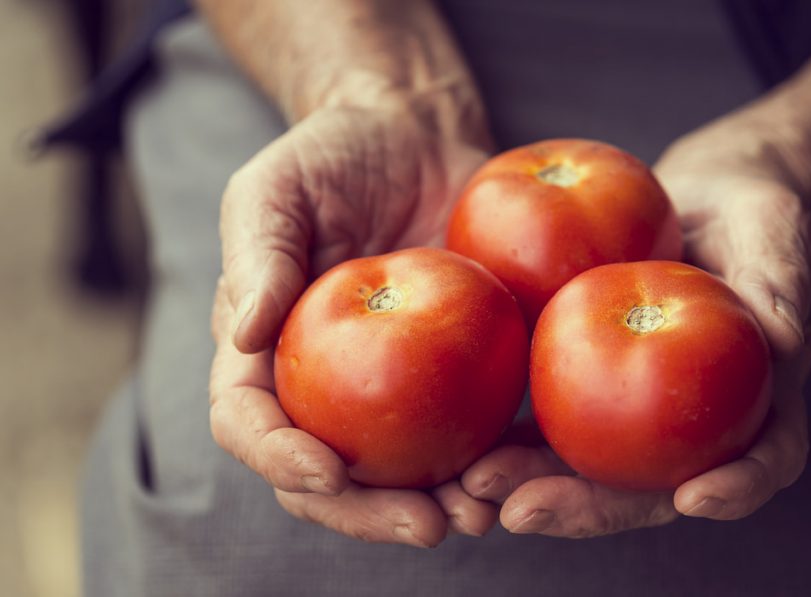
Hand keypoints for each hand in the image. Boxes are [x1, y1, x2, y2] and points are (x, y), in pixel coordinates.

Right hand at [208, 104, 496, 546]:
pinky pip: (471, 425)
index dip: (278, 458)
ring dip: (438, 504)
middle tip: (425, 525)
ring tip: (481, 515)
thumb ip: (257, 255)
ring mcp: (391, 385)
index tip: (325, 471)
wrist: (414, 133)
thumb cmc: (331, 155)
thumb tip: (246, 332)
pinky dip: (493, 458)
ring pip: (403, 470)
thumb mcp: (275, 188)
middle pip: (329, 475)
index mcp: (265, 350)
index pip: (250, 421)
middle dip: (370, 513)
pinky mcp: (455, 370)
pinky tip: (524, 471)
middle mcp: (324, 384)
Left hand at [460, 124, 810, 536]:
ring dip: (532, 484)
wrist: (696, 196)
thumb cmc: (751, 210)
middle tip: (524, 510)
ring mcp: (640, 412)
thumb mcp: (773, 227)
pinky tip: (464, 438)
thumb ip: (780, 276)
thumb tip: (786, 336)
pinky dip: (509, 436)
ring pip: (591, 468)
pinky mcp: (590, 384)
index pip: (766, 456)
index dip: (739, 486)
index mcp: (761, 397)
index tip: (694, 498)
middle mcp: (698, 422)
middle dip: (591, 507)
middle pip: (655, 485)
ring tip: (473, 484)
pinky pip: (552, 417)